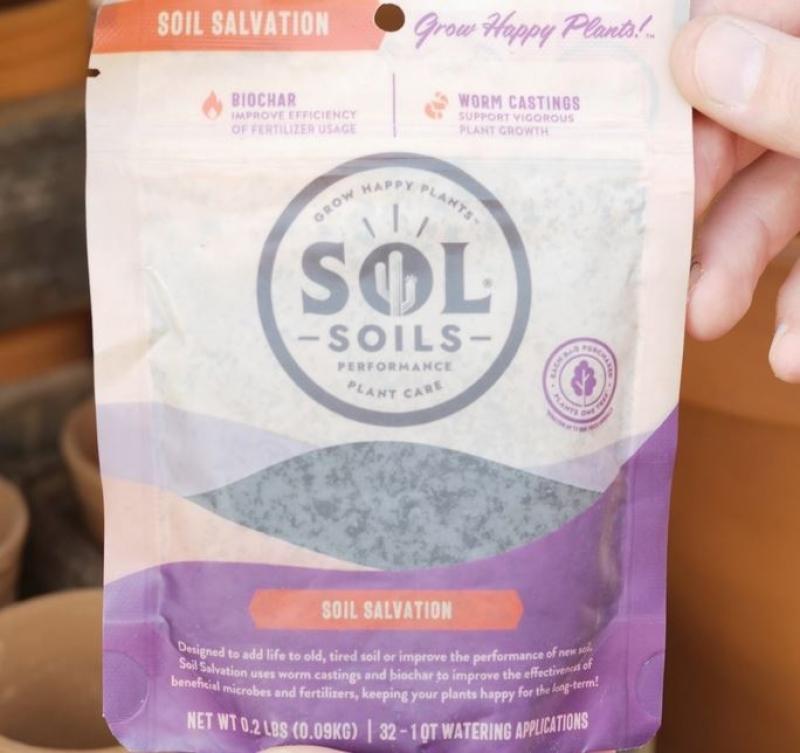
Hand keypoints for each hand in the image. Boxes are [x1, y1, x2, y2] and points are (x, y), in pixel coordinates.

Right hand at [671, 0, 799, 381]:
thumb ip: (794, 90)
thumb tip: (693, 56)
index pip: (738, 23)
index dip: (674, 75)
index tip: (624, 137)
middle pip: (739, 132)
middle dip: (697, 202)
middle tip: (650, 249)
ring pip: (775, 205)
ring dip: (736, 271)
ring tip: (701, 321)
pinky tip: (791, 356)